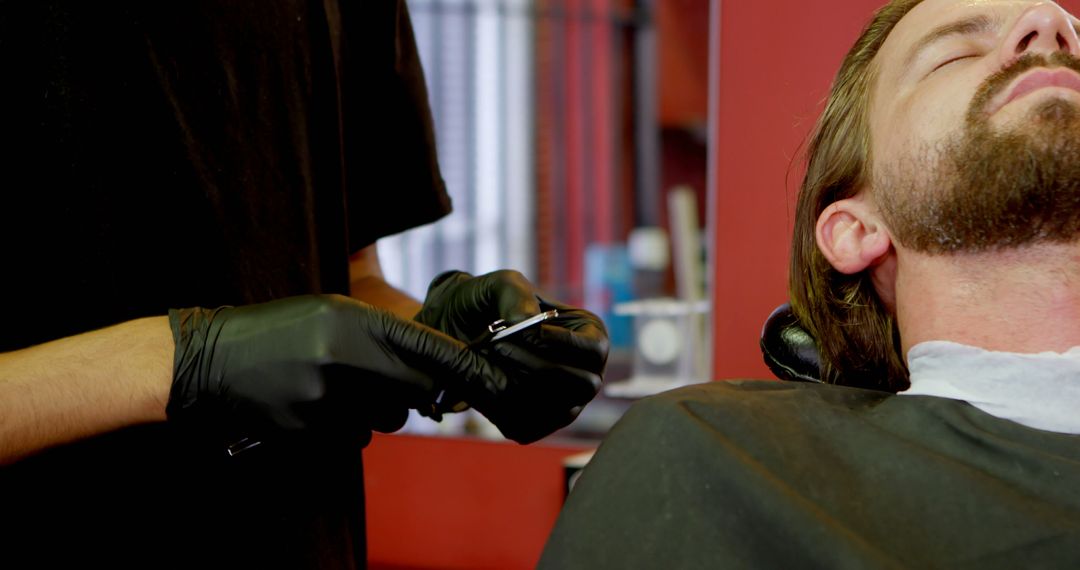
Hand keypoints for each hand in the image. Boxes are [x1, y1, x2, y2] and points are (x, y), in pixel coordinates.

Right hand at [167, 294, 504, 447]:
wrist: (212, 358)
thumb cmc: (278, 329)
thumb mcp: (330, 312)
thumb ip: (381, 334)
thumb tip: (432, 369)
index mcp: (349, 319)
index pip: (424, 346)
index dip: (460, 365)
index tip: (484, 376)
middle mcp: (342, 357)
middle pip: (415, 389)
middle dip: (421, 393)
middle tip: (403, 386)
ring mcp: (324, 397)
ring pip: (386, 418)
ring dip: (379, 410)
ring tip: (340, 388)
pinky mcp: (308, 429)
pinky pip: (354, 437)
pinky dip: (347, 428)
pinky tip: (317, 406)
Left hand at [415, 270, 608, 442]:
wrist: (455, 330)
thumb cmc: (486, 302)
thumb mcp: (498, 285)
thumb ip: (515, 294)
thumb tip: (527, 323)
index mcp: (587, 335)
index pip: (595, 348)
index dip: (566, 343)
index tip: (529, 332)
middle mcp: (584, 372)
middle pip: (583, 384)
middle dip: (539, 366)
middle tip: (498, 347)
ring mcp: (564, 403)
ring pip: (559, 410)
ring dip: (520, 387)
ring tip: (483, 362)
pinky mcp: (536, 424)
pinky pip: (532, 427)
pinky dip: (505, 410)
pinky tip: (480, 386)